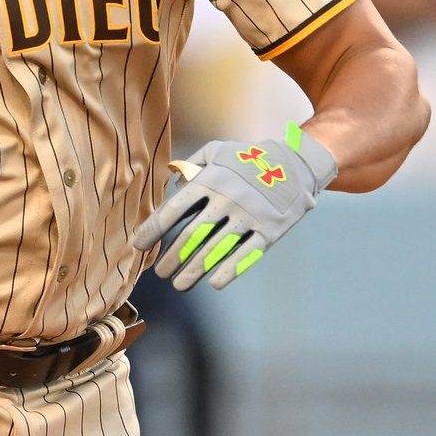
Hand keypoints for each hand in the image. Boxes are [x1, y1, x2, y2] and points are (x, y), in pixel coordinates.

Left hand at [133, 123, 338, 291]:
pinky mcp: (268, 231)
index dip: (153, 231)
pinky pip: (245, 256)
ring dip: (193, 271)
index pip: (173, 211)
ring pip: (214, 251)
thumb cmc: (250, 160)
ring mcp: (248, 217)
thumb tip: (171, 180)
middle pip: (191, 236)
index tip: (139, 246)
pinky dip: (228, 271)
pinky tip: (214, 282)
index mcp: (210, 180)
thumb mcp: (219, 151)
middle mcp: (226, 200)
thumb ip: (192, 165)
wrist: (296, 164)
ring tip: (180, 284)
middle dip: (172, 258)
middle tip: (161, 272)